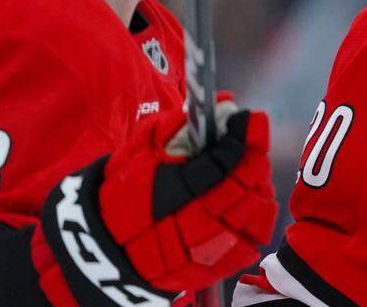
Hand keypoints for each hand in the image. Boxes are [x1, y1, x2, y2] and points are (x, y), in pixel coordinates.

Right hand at [35, 100, 277, 305]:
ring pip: (258, 208)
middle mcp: (200, 220)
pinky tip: (242, 203)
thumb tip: (222, 102)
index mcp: (177, 190)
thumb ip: (179, 125)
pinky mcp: (222, 264)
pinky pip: (255, 236)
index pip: (227, 158)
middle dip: (252, 156)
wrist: (108, 250)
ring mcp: (214, 246)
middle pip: (248, 182)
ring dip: (256, 186)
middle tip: (246, 143)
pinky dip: (255, 215)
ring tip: (243, 174)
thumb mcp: (140, 151)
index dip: (243, 134)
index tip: (248, 118)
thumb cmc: (124, 194)